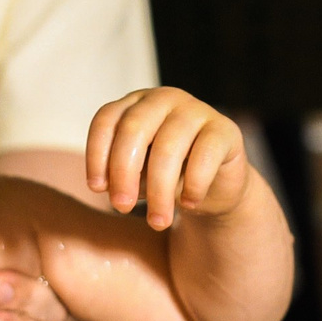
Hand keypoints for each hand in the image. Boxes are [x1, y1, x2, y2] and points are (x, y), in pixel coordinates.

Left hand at [86, 88, 251, 230]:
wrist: (213, 188)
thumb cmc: (167, 178)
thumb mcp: (137, 177)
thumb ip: (123, 175)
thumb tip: (109, 186)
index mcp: (135, 105)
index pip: (107, 120)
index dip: (97, 154)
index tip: (97, 189)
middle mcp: (163, 99)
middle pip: (134, 129)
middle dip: (124, 172)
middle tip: (121, 207)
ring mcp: (196, 110)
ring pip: (168, 146)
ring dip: (159, 190)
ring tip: (157, 221)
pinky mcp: (224, 130)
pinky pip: (204, 155)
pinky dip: (193, 184)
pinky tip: (189, 204)